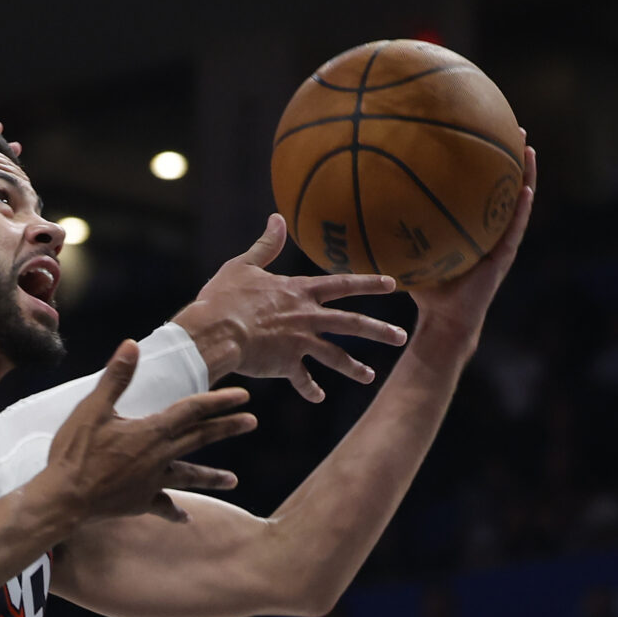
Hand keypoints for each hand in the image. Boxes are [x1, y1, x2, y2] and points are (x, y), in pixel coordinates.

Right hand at [40, 341, 253, 523]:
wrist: (64, 499)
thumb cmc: (75, 453)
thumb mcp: (93, 409)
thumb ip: (116, 378)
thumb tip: (131, 345)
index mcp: (151, 431)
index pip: (192, 410)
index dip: (218, 401)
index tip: (243, 396)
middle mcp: (158, 457)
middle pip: (199, 439)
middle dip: (227, 428)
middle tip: (251, 421)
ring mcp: (151, 482)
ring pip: (188, 477)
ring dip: (212, 477)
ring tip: (233, 481)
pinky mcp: (139, 502)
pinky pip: (162, 506)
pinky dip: (174, 512)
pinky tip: (186, 518)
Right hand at [174, 217, 405, 401]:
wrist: (215, 332)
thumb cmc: (224, 297)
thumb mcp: (244, 266)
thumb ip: (266, 245)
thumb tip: (277, 219)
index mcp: (299, 292)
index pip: (342, 284)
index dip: (368, 283)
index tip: (392, 283)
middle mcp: (307, 316)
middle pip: (352, 324)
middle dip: (379, 330)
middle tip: (402, 337)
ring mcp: (299, 342)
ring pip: (335, 356)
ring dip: (354, 368)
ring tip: (370, 377)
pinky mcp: (285, 364)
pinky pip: (303, 380)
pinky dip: (310, 390)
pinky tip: (319, 397)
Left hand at [409, 144, 535, 349]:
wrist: (443, 322)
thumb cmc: (425, 290)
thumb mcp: (408, 254)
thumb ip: (393, 232)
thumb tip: (360, 208)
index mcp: (473, 226)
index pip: (482, 188)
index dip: (486, 163)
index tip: (485, 131)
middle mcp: (490, 231)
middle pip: (505, 187)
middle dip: (511, 158)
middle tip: (515, 127)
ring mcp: (501, 243)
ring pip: (518, 203)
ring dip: (526, 176)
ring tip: (528, 148)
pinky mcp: (503, 258)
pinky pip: (514, 230)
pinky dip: (521, 210)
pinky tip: (526, 190)